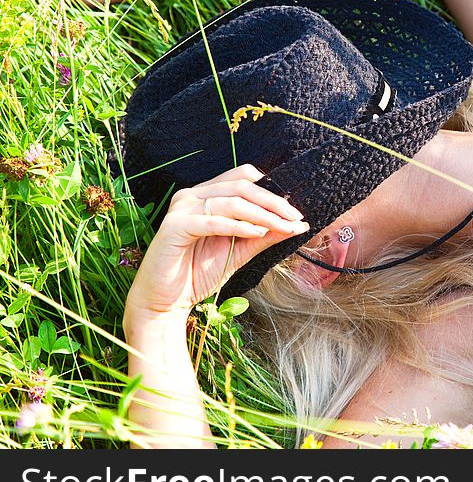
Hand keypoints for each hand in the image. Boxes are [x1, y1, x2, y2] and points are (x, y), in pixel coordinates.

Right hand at [123, 164, 308, 328]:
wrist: (165, 302)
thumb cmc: (197, 274)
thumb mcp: (239, 252)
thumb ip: (264, 236)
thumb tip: (299, 225)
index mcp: (206, 195)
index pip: (243, 179)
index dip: (271, 191)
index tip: (295, 211)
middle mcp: (192, 195)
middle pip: (241, 186)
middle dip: (273, 202)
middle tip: (295, 218)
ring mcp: (181, 208)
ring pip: (230, 201)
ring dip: (262, 214)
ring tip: (282, 227)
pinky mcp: (174, 226)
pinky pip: (212, 221)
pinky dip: (238, 226)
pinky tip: (258, 232)